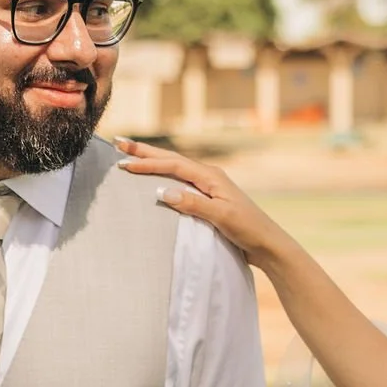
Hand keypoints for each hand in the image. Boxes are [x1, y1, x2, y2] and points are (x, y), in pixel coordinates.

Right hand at [113, 139, 294, 269]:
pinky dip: (164, 174)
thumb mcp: (221, 217)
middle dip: (145, 151)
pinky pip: (181, 180)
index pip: (173, 165)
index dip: (148, 163)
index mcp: (211, 177)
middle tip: (119, 142)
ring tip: (132, 153)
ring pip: (175, 167)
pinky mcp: (209, 198)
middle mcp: (209, 177)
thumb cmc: (248, 230)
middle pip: (172, 159)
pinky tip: (156, 176)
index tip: (124, 163)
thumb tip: (162, 190)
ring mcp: (209, 187)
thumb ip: (193, 204)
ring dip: (153, 160)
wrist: (267, 243)